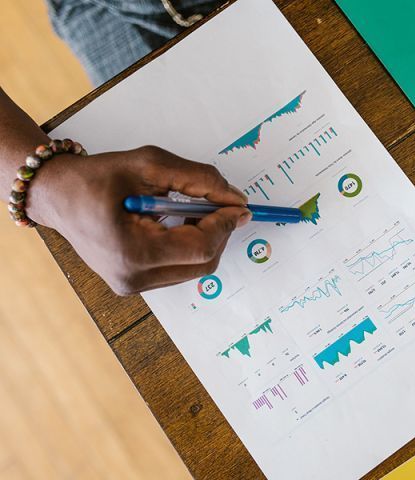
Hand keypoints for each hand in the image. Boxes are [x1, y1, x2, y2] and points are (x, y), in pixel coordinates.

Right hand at [28, 146, 250, 294]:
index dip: (226, 225)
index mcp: (132, 253)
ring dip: (206, 239)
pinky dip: (189, 246)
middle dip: (220, 233)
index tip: (241, 206)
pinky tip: (179, 223)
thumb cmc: (96, 177)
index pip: (200, 247)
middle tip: (223, 205)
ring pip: (194, 269)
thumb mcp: (149, 165)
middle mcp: (133, 278)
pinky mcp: (134, 284)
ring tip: (192, 210)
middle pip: (203, 263)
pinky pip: (178, 269)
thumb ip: (198, 179)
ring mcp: (133, 286)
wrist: (56, 195)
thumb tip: (236, 199)